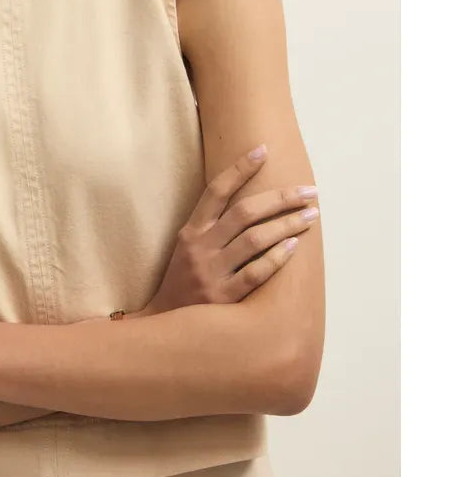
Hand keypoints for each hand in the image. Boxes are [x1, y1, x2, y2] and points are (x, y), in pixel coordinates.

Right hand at [143, 145, 318, 315]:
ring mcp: (212, 273)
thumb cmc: (183, 282)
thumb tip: (253, 201)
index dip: (239, 168)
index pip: (216, 191)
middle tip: (310, 191)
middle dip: (281, 198)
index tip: (263, 150)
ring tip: (311, 215)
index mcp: (191, 232)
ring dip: (287, 224)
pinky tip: (295, 246)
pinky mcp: (224, 298)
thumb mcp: (188, 249)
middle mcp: (200, 248)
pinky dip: (277, 257)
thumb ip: (212, 227)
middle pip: (245, 212)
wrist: (164, 327)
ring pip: (255, 239)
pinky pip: (256, 273)